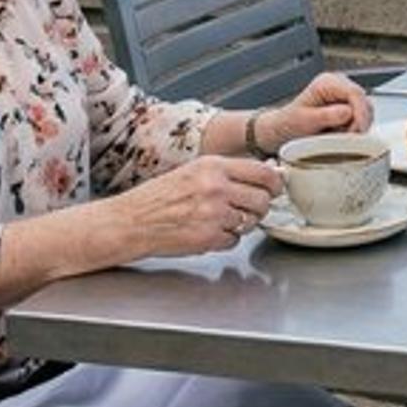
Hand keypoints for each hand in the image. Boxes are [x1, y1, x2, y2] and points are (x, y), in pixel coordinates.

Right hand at [104, 154, 283, 258]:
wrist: (131, 221)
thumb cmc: (158, 197)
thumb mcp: (193, 172)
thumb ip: (226, 172)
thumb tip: (263, 174)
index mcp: (213, 166)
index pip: (263, 172)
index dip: (274, 182)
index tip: (275, 187)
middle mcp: (216, 187)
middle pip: (263, 199)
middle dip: (260, 206)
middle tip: (248, 208)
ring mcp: (213, 214)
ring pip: (251, 221)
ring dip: (242, 223)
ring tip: (221, 219)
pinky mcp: (208, 238)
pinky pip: (234, 240)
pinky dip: (225, 239)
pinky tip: (208, 231)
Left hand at [273, 71, 373, 141]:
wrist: (282, 131)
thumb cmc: (289, 124)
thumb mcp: (304, 121)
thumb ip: (326, 116)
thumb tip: (347, 112)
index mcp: (327, 82)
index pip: (355, 93)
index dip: (360, 113)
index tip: (357, 131)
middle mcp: (338, 85)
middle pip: (364, 102)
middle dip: (358, 122)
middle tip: (345, 138)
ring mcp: (345, 96)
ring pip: (366, 111)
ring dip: (356, 127)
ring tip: (338, 136)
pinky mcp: (349, 107)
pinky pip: (361, 118)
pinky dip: (354, 129)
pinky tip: (340, 134)